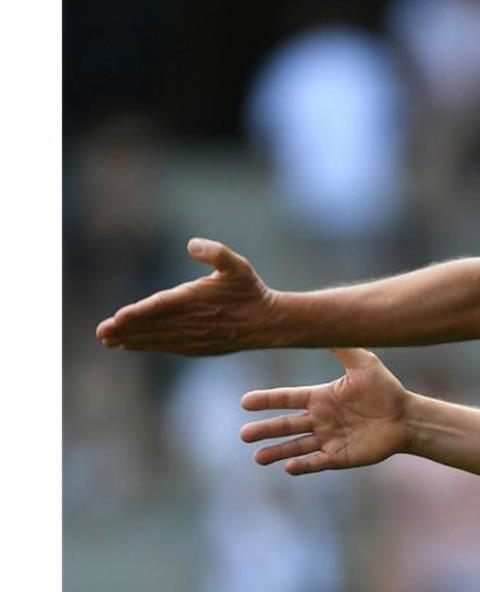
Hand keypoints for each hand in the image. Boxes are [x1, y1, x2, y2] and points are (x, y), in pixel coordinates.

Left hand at [95, 238, 278, 354]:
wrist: (267, 322)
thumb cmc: (249, 291)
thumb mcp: (238, 265)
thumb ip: (216, 252)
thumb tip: (191, 243)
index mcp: (198, 299)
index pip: (163, 306)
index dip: (139, 312)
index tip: (117, 317)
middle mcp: (193, 321)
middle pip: (153, 326)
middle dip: (126, 330)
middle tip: (100, 333)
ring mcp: (194, 337)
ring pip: (157, 339)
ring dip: (131, 340)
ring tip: (109, 341)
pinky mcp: (196, 347)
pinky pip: (167, 347)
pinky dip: (148, 346)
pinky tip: (131, 345)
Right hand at [239, 348, 410, 473]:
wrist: (407, 417)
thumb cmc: (386, 389)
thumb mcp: (363, 363)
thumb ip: (342, 347)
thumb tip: (323, 320)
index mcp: (321, 397)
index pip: (288, 399)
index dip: (267, 400)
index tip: (244, 401)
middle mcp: (320, 419)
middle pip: (286, 425)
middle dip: (265, 429)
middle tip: (243, 435)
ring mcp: (329, 439)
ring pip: (296, 446)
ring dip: (277, 450)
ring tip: (258, 457)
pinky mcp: (340, 457)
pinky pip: (317, 463)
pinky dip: (302, 465)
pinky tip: (289, 467)